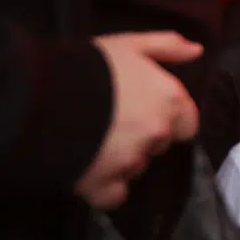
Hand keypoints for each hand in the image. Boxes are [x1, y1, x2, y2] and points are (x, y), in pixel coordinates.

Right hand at [76, 32, 201, 209]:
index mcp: (169, 100)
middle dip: (142, 136)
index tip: (144, 109)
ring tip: (94, 141)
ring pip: (136, 167)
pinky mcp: (103, 185)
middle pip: (160, 144)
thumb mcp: (130, 44)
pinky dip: (104, 187)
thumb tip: (197, 51)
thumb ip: (167, 46)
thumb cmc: (89, 65)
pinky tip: (90, 170)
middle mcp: (157, 133)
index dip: (168, 117)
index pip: (187, 122)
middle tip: (112, 122)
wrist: (42, 97)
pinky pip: (114, 195)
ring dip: (121, 160)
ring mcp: (131, 161)